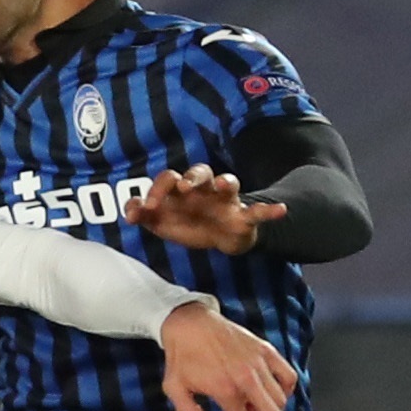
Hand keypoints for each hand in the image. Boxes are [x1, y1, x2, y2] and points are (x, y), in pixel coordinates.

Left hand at [132, 163, 285, 254]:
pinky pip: (258, 210)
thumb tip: (129, 212)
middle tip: (182, 187)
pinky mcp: (243, 215)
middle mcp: (204, 189)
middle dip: (192, 177)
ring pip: (229, 183)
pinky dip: (269, 210)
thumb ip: (144, 215)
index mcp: (182, 190)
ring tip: (225, 185)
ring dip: (226, 182)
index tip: (149, 206)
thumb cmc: (188, 223)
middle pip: (200, 172)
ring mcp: (225, 200)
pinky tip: (280, 210)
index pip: (170, 179)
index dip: (158, 189)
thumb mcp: (162, 223)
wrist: (218, 237)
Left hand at [158, 301, 297, 410]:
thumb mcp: (175, 389)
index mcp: (225, 390)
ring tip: (253, 401)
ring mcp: (259, 363)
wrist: (191, 323)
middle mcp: (247, 378)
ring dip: (270, 405)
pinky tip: (271, 388)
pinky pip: (289, 375)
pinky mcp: (266, 350)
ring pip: (281, 398)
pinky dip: (284, 387)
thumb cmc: (181, 356)